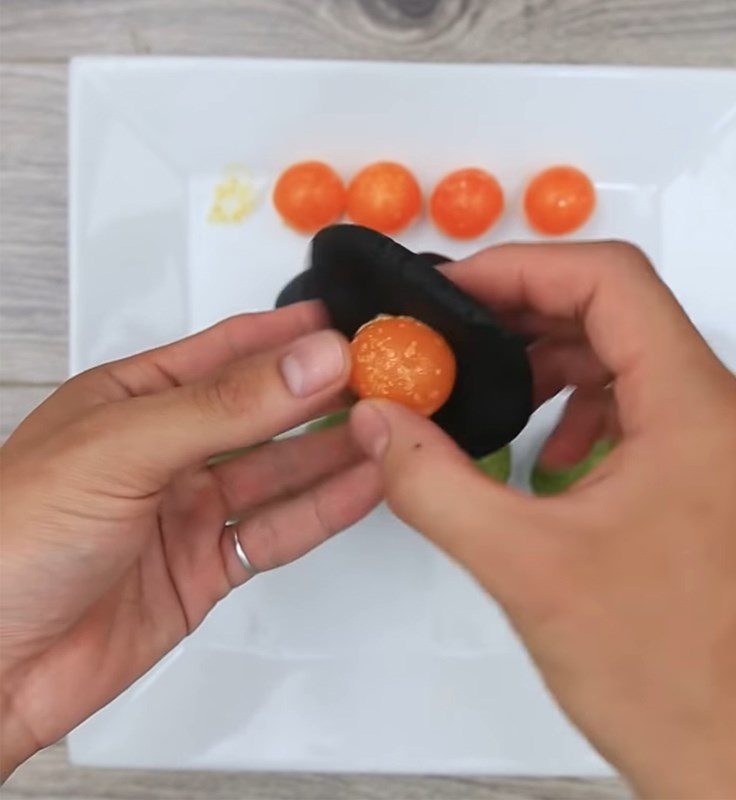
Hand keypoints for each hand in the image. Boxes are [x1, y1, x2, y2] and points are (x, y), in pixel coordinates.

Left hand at [0, 303, 380, 778]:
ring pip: (279, 472)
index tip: (346, 323)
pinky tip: (363, 486)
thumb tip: (310, 359)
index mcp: (133, 401)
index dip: (287, 335)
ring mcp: (188, 511)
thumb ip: (225, 406)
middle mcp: (166, 451)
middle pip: (263, 414)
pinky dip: (324, 510)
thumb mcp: (122, 449)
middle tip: (385, 379)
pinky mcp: (206, 568)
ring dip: (334, 452)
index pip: (226, 352)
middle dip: (323, 395)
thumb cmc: (11, 542)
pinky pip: (277, 531)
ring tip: (389, 430)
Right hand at [350, 243, 735, 798]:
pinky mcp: (720, 481)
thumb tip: (379, 423)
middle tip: (458, 336)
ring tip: (498, 395)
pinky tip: (551, 458)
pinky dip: (590, 410)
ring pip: (635, 359)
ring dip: (559, 364)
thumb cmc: (662, 678)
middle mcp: (730, 420)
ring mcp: (732, 450)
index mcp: (699, 418)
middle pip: (622, 313)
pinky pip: (650, 409)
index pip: (612, 284)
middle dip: (529, 314)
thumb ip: (432, 483)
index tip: (460, 289)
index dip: (525, 269)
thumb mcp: (522, 567)